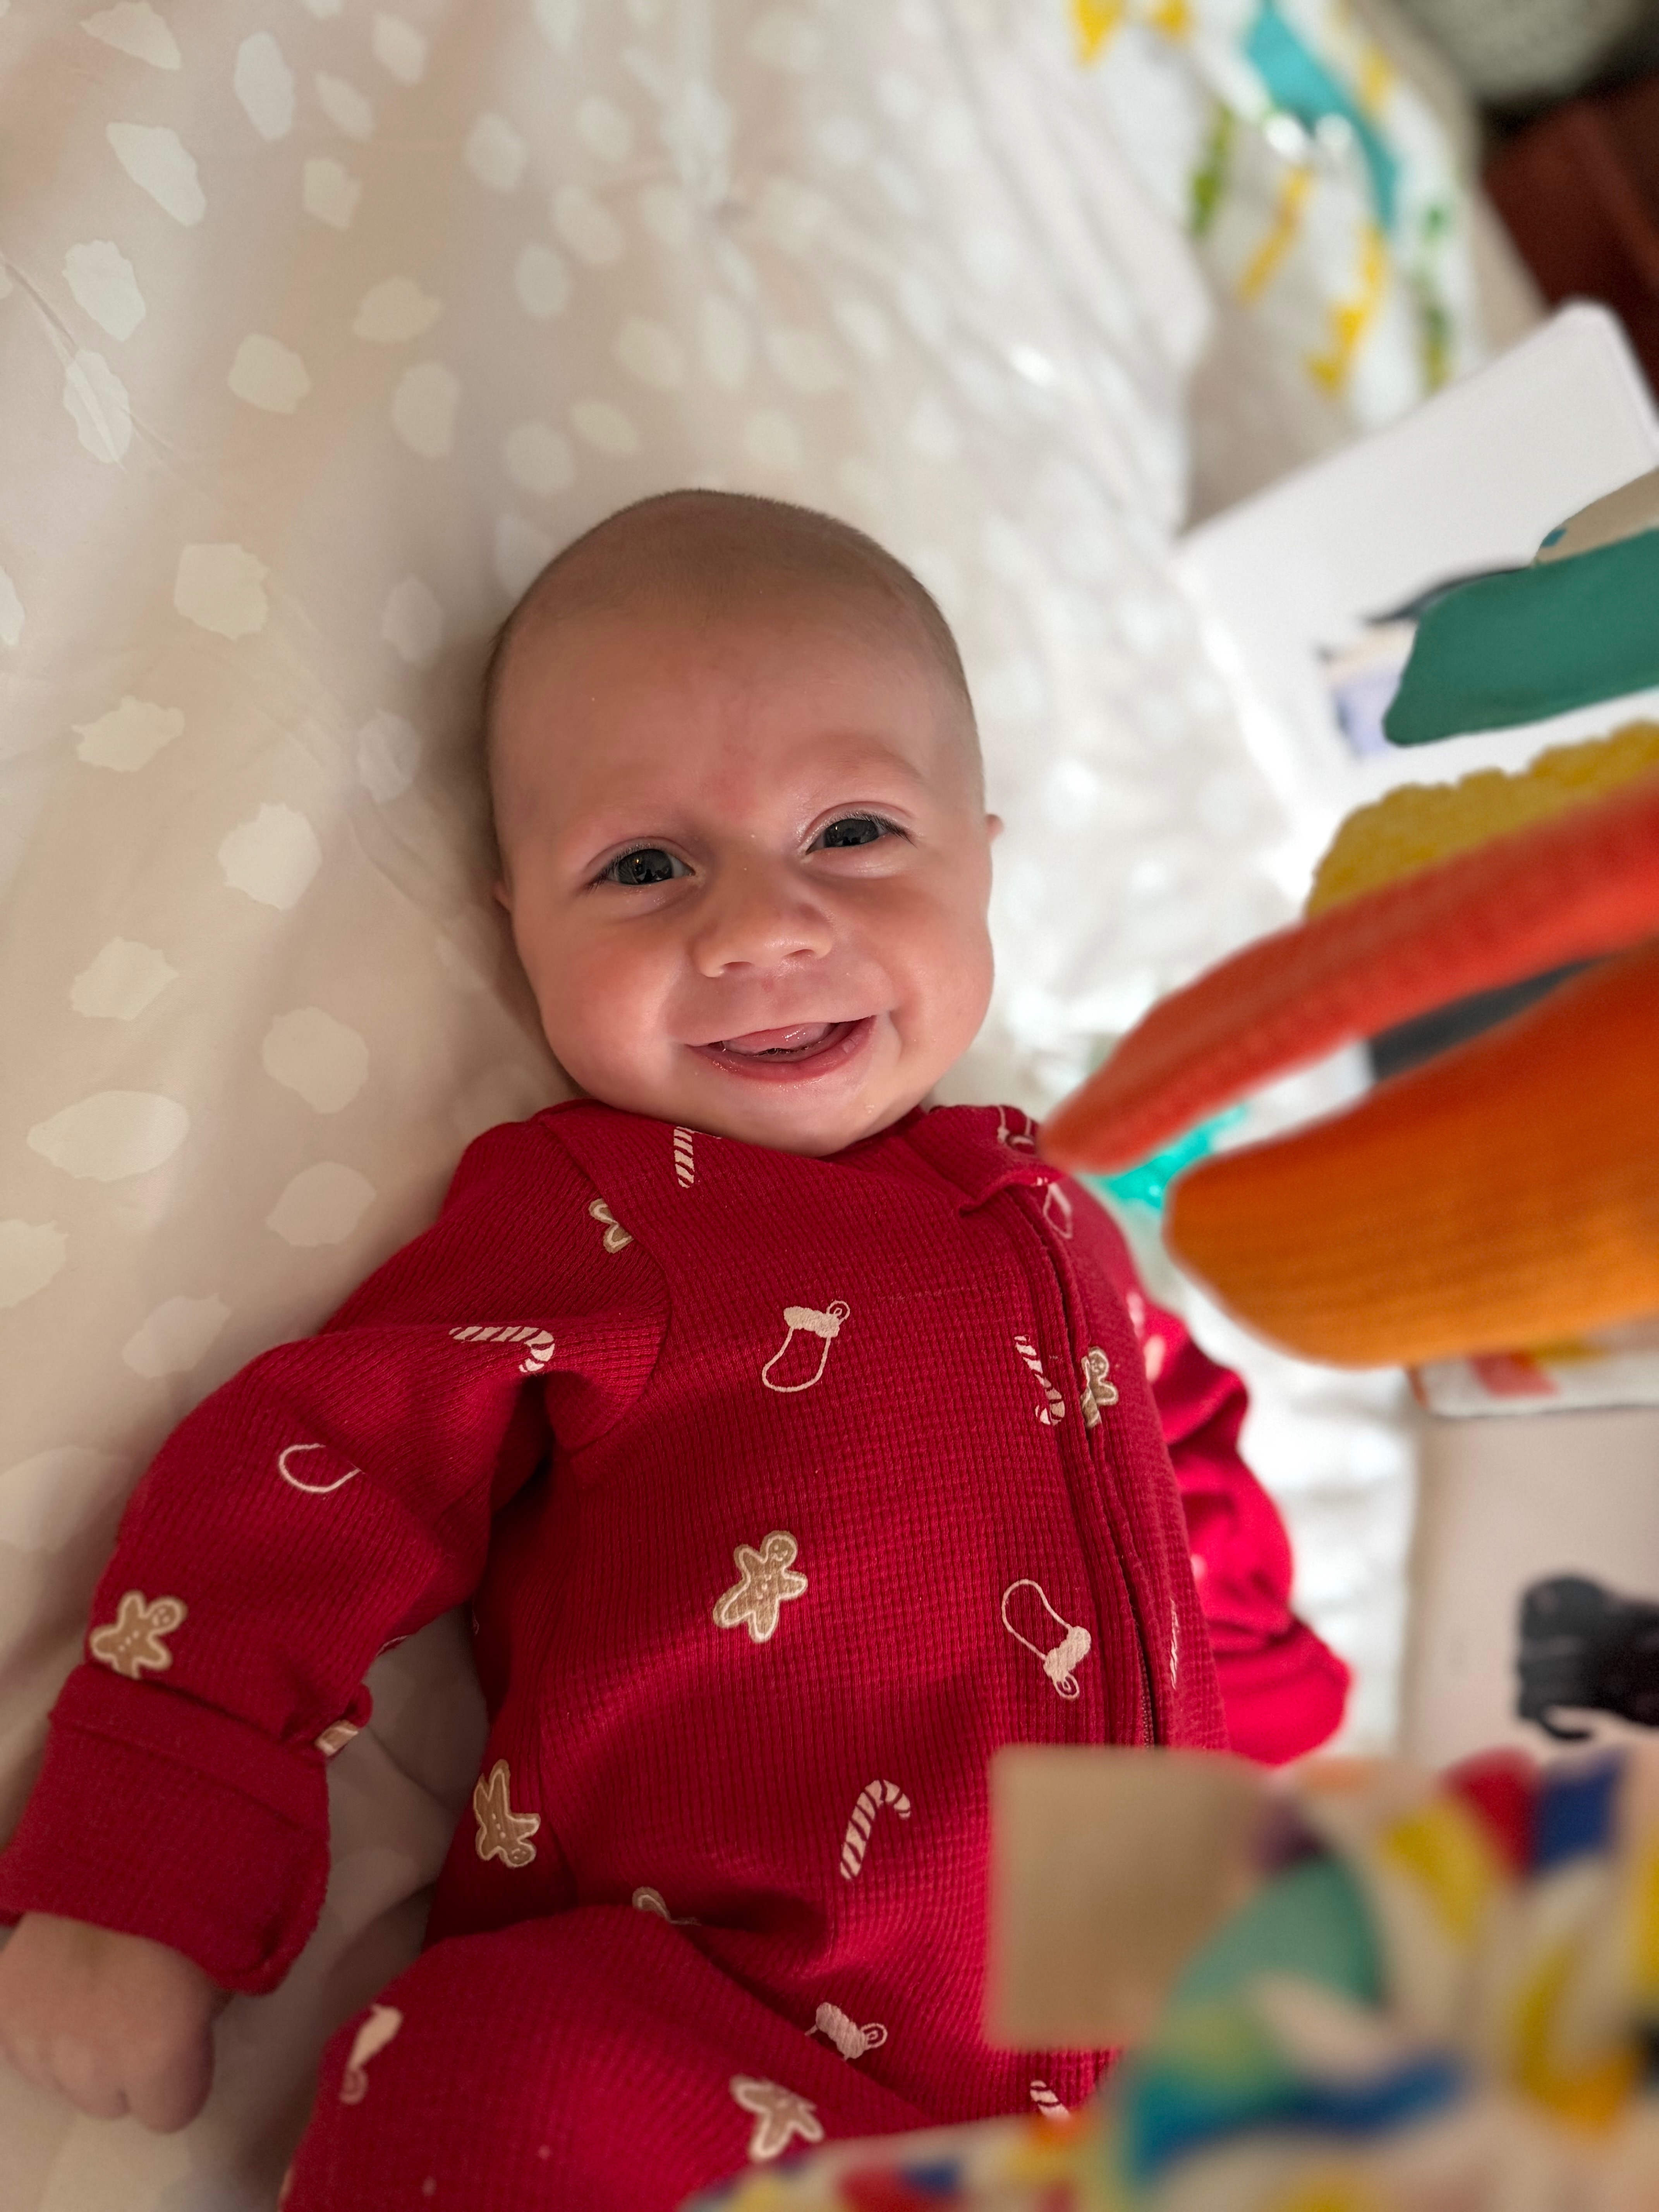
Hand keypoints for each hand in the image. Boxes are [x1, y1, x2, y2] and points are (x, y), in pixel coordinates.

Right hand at [0, 1913, 226, 2131]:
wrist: (132, 1834)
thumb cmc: (201, 1899)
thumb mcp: (228, 1971)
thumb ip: (201, 2026)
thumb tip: (185, 2041)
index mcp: (157, 2055)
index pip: (170, 2114)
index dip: (184, 2074)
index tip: (187, 2034)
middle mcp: (90, 2062)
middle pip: (111, 2101)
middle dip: (129, 2066)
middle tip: (143, 2004)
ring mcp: (37, 2035)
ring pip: (62, 2080)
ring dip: (82, 2050)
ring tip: (103, 1987)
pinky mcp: (3, 2004)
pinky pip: (25, 2046)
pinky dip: (44, 2024)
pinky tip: (65, 1981)